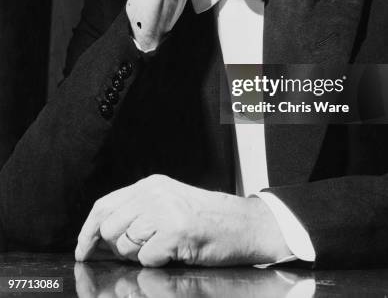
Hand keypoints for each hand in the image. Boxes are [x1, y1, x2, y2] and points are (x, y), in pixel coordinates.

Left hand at [75, 175, 291, 266]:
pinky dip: (158, 262)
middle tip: (144, 249)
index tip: (83, 250)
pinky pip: (147, 258)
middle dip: (119, 247)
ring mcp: (165, 210)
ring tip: (165, 247)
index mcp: (151, 185)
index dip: (88, 231)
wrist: (245, 224)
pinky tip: (176, 252)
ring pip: (126, 245)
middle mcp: (155, 192)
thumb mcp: (170, 203)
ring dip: (141, 255)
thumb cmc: (209, 219)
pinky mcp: (175, 230)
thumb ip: (139, 211)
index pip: (105, 205)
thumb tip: (102, 236)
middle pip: (110, 227)